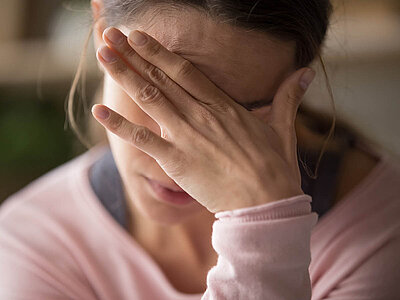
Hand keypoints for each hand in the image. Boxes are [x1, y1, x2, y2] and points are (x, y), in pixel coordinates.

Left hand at [92, 27, 315, 212]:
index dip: (160, 52)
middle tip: (110, 35)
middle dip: (134, 55)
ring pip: (149, 99)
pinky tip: (98, 110)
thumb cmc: (274, 168)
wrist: (265, 205)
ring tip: (103, 55)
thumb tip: (305, 72)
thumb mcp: (282, 128)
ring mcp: (186, 137)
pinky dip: (119, 125)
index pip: (186, 72)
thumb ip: (288, 97)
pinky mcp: (176, 161)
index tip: (140, 37)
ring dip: (124, 75)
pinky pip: (142, 140)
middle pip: (161, 79)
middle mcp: (201, 115)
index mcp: (224, 107)